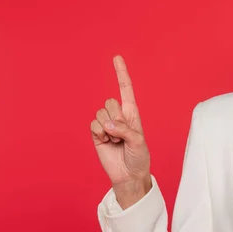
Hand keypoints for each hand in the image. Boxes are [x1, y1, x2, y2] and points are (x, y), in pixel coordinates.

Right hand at [91, 55, 151, 204]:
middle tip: (122, 134)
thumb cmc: (139, 156)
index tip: (116, 57)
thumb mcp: (138, 141)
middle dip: (116, 117)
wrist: (129, 174)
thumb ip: (124, 130)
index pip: (125, 88)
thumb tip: (106, 124)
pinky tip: (107, 143)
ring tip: (116, 141)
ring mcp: (106, 124)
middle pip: (110, 101)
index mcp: (132, 112)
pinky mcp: (96, 134)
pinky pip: (93, 124)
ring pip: (101, 113)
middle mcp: (118, 115)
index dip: (121, 72)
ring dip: (108, 128)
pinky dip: (100, 133)